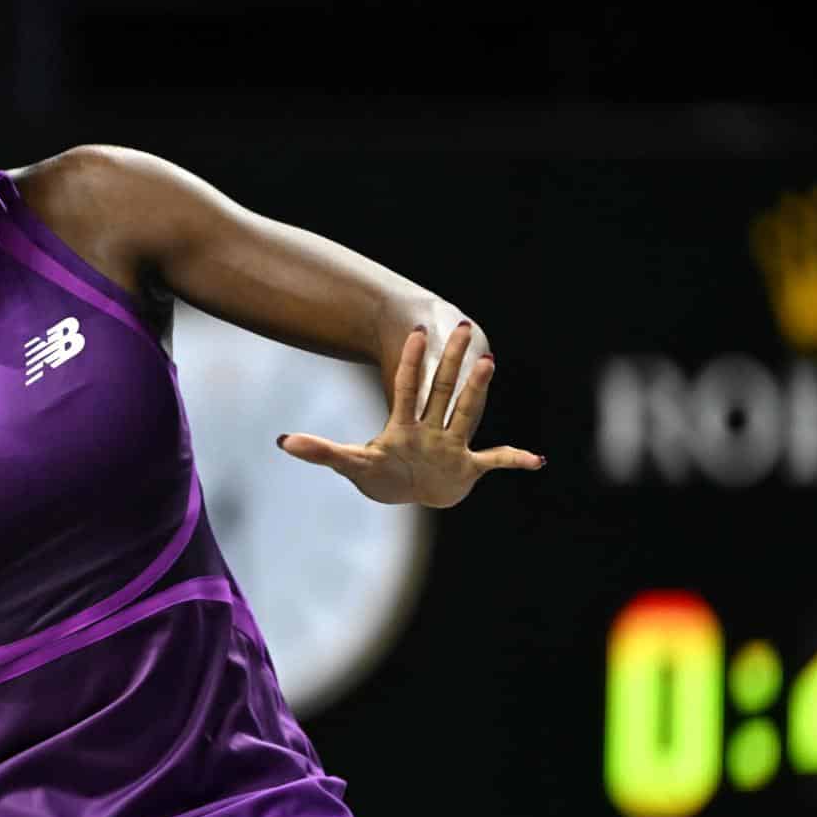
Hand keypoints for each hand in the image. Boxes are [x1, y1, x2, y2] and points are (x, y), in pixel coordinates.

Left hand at [276, 321, 544, 507]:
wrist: (406, 489)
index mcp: (403, 425)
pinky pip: (495, 461)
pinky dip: (514, 460)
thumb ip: (320, 452)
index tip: (414, 331)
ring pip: (467, 413)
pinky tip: (535, 460)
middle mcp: (431, 428)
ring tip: (489, 362)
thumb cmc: (380, 474)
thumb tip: (281, 441)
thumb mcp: (349, 465)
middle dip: (451, 360)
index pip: (407, 386)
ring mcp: (451, 445)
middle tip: (463, 327)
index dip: (411, 362)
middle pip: (441, 389)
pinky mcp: (468, 466)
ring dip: (476, 391)